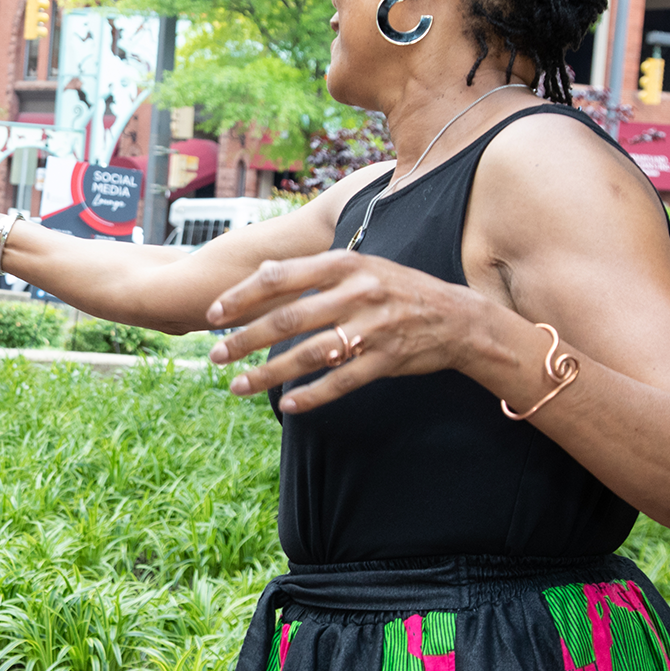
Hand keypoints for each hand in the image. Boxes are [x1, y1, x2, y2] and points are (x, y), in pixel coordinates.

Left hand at [205, 250, 488, 413]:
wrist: (456, 318)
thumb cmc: (396, 289)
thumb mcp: (358, 266)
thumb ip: (314, 270)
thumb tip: (264, 270)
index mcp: (342, 264)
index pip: (279, 277)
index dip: (241, 297)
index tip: (212, 315)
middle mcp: (355, 293)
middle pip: (286, 319)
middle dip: (243, 339)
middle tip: (214, 356)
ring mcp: (372, 328)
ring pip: (308, 355)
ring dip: (267, 374)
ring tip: (237, 386)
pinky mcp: (385, 360)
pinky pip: (341, 382)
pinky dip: (312, 396)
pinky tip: (286, 406)